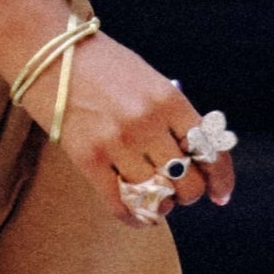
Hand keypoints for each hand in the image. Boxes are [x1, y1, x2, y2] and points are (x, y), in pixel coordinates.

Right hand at [18, 31, 234, 225]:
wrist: (53, 55)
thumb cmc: (102, 66)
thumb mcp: (147, 81)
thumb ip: (168, 115)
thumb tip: (187, 155)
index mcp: (170, 99)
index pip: (208, 149)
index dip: (220, 178)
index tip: (220, 195)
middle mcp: (148, 123)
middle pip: (185, 179)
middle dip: (188, 193)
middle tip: (180, 194)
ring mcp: (118, 143)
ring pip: (153, 195)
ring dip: (159, 205)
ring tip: (155, 202)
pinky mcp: (89, 160)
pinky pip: (119, 203)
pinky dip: (132, 216)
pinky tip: (136, 218)